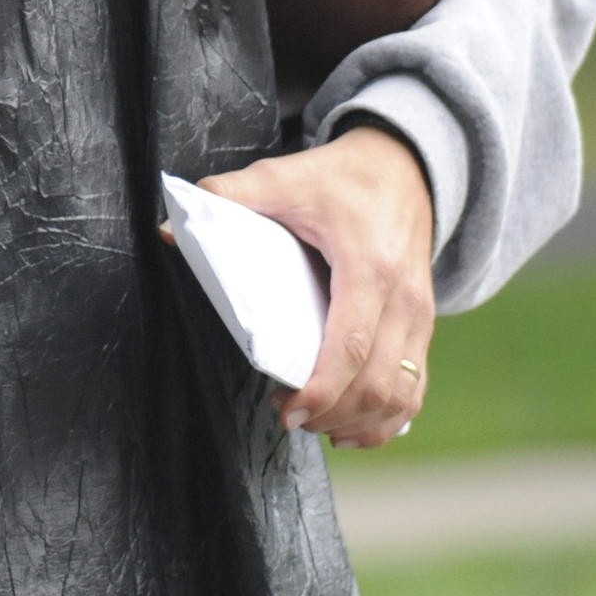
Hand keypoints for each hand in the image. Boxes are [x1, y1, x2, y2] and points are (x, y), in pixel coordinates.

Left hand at [189, 124, 433, 447]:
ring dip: (360, 421)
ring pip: (401, 394)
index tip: (288, 411)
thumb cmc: (340, 178)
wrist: (403, 167)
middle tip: (288, 417)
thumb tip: (171, 225)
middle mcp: (404, 299)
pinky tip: (351, 428)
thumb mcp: (284, 178)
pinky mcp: (424, 327)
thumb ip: (230, 197)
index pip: (351, 344)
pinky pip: (415, 388)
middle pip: (377, 381)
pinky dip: (389, 419)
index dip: (321, 388)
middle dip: (332, 412)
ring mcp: (420, 317)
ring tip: (315, 425)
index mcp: (369, 266)